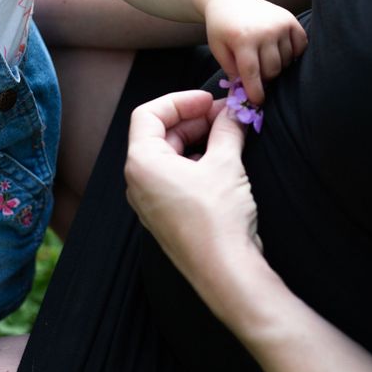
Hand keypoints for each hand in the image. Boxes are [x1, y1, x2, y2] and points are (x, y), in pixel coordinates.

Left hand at [125, 91, 262, 290]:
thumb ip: (227, 129)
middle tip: (226, 114)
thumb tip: (233, 111)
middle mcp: (138, 182)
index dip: (180, 101)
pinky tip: (223, 162)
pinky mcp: (166, 216)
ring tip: (229, 135)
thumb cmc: (218, 219)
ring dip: (197, 140)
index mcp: (142, 163)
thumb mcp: (226, 163)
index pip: (149, 114)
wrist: (225, 272)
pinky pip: (175, 178)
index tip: (209, 99)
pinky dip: (196, 162)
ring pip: (169, 156)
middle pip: (159, 134)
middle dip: (193, 120)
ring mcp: (150, 202)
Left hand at [204, 0, 307, 103]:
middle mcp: (265, 31)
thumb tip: (245, 92)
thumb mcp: (218, 49)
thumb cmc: (221, 28)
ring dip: (277, 65)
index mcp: (243, 39)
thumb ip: (231, 71)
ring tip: (265, 58)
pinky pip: (300, 46)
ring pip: (286, 61)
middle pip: (273, 69)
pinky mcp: (290, 20)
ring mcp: (280, 24)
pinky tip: (280, 51)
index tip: (258, 101)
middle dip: (265, 77)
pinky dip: (293, 53)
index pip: (253, 73)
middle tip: (257, 73)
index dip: (256, 91)